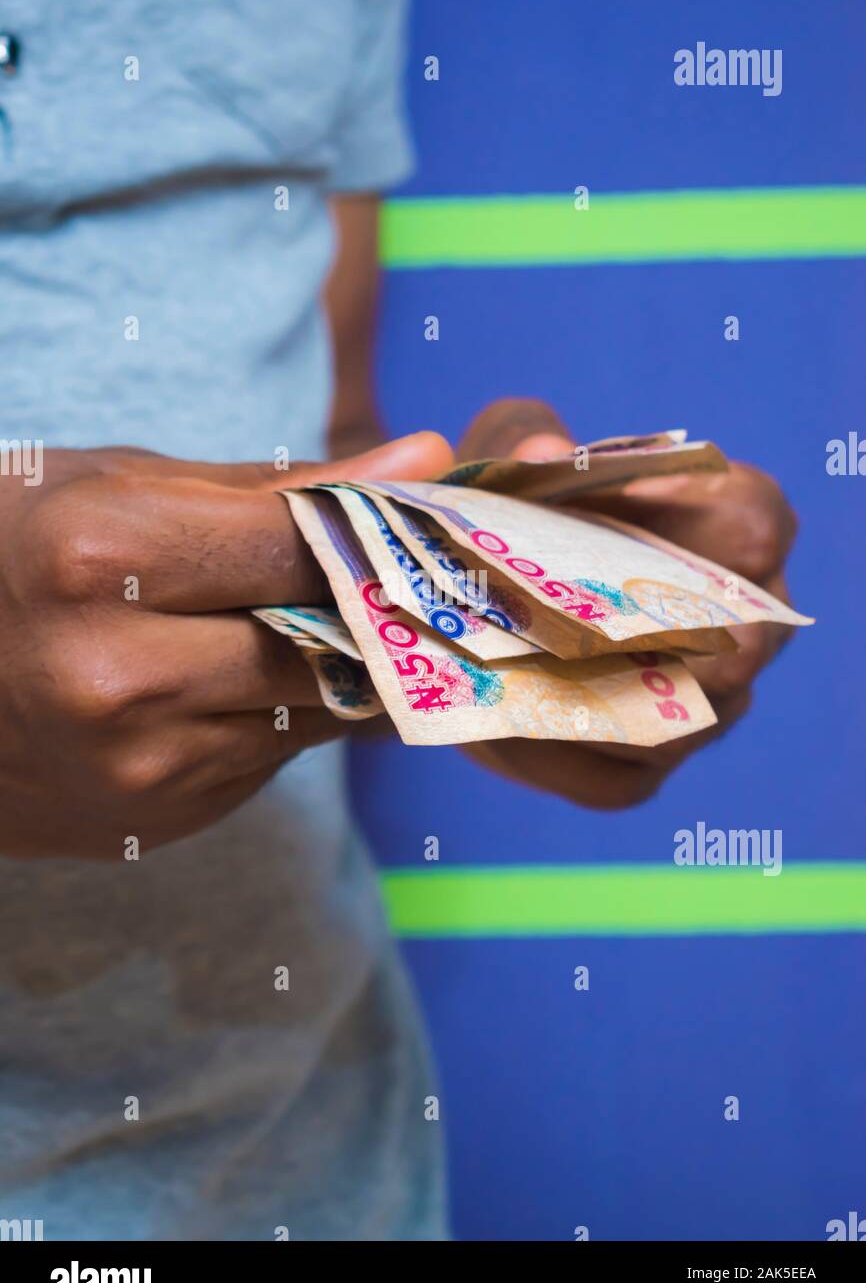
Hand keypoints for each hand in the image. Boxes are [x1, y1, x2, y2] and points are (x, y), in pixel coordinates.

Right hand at [0, 432, 451, 858]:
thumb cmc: (5, 549)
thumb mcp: (114, 486)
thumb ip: (274, 488)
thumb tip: (420, 462)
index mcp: (95, 565)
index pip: (297, 545)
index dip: (374, 526)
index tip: (429, 507)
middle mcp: (115, 679)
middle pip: (324, 636)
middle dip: (372, 599)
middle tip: (401, 567)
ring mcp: (138, 767)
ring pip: (316, 707)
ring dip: (337, 660)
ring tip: (315, 612)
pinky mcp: (158, 819)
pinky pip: (277, 756)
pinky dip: (285, 712)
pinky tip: (242, 675)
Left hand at [455, 399, 797, 807]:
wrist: (461, 600)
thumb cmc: (511, 509)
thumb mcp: (505, 455)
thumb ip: (520, 441)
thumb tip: (544, 455)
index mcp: (725, 535)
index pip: (757, 523)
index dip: (700, 513)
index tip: (613, 500)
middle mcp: (737, 630)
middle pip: (739, 647)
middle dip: (652, 633)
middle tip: (566, 614)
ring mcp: (698, 712)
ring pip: (676, 726)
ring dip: (593, 700)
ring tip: (512, 670)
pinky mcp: (637, 773)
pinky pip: (613, 777)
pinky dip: (551, 751)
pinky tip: (494, 718)